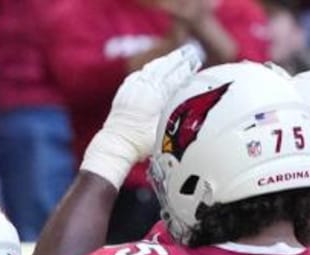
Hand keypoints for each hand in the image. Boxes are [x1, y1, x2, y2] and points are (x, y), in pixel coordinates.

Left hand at [80, 42, 204, 186]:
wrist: (114, 147)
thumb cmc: (139, 143)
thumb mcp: (162, 131)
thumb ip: (172, 115)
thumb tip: (185, 107)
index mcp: (155, 97)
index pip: (175, 77)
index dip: (186, 69)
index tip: (195, 62)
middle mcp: (143, 89)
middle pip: (163, 69)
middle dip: (177, 60)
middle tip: (189, 52)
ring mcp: (131, 89)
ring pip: (150, 69)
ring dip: (163, 62)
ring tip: (174, 57)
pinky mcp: (123, 93)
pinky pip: (137, 75)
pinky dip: (147, 70)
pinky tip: (152, 68)